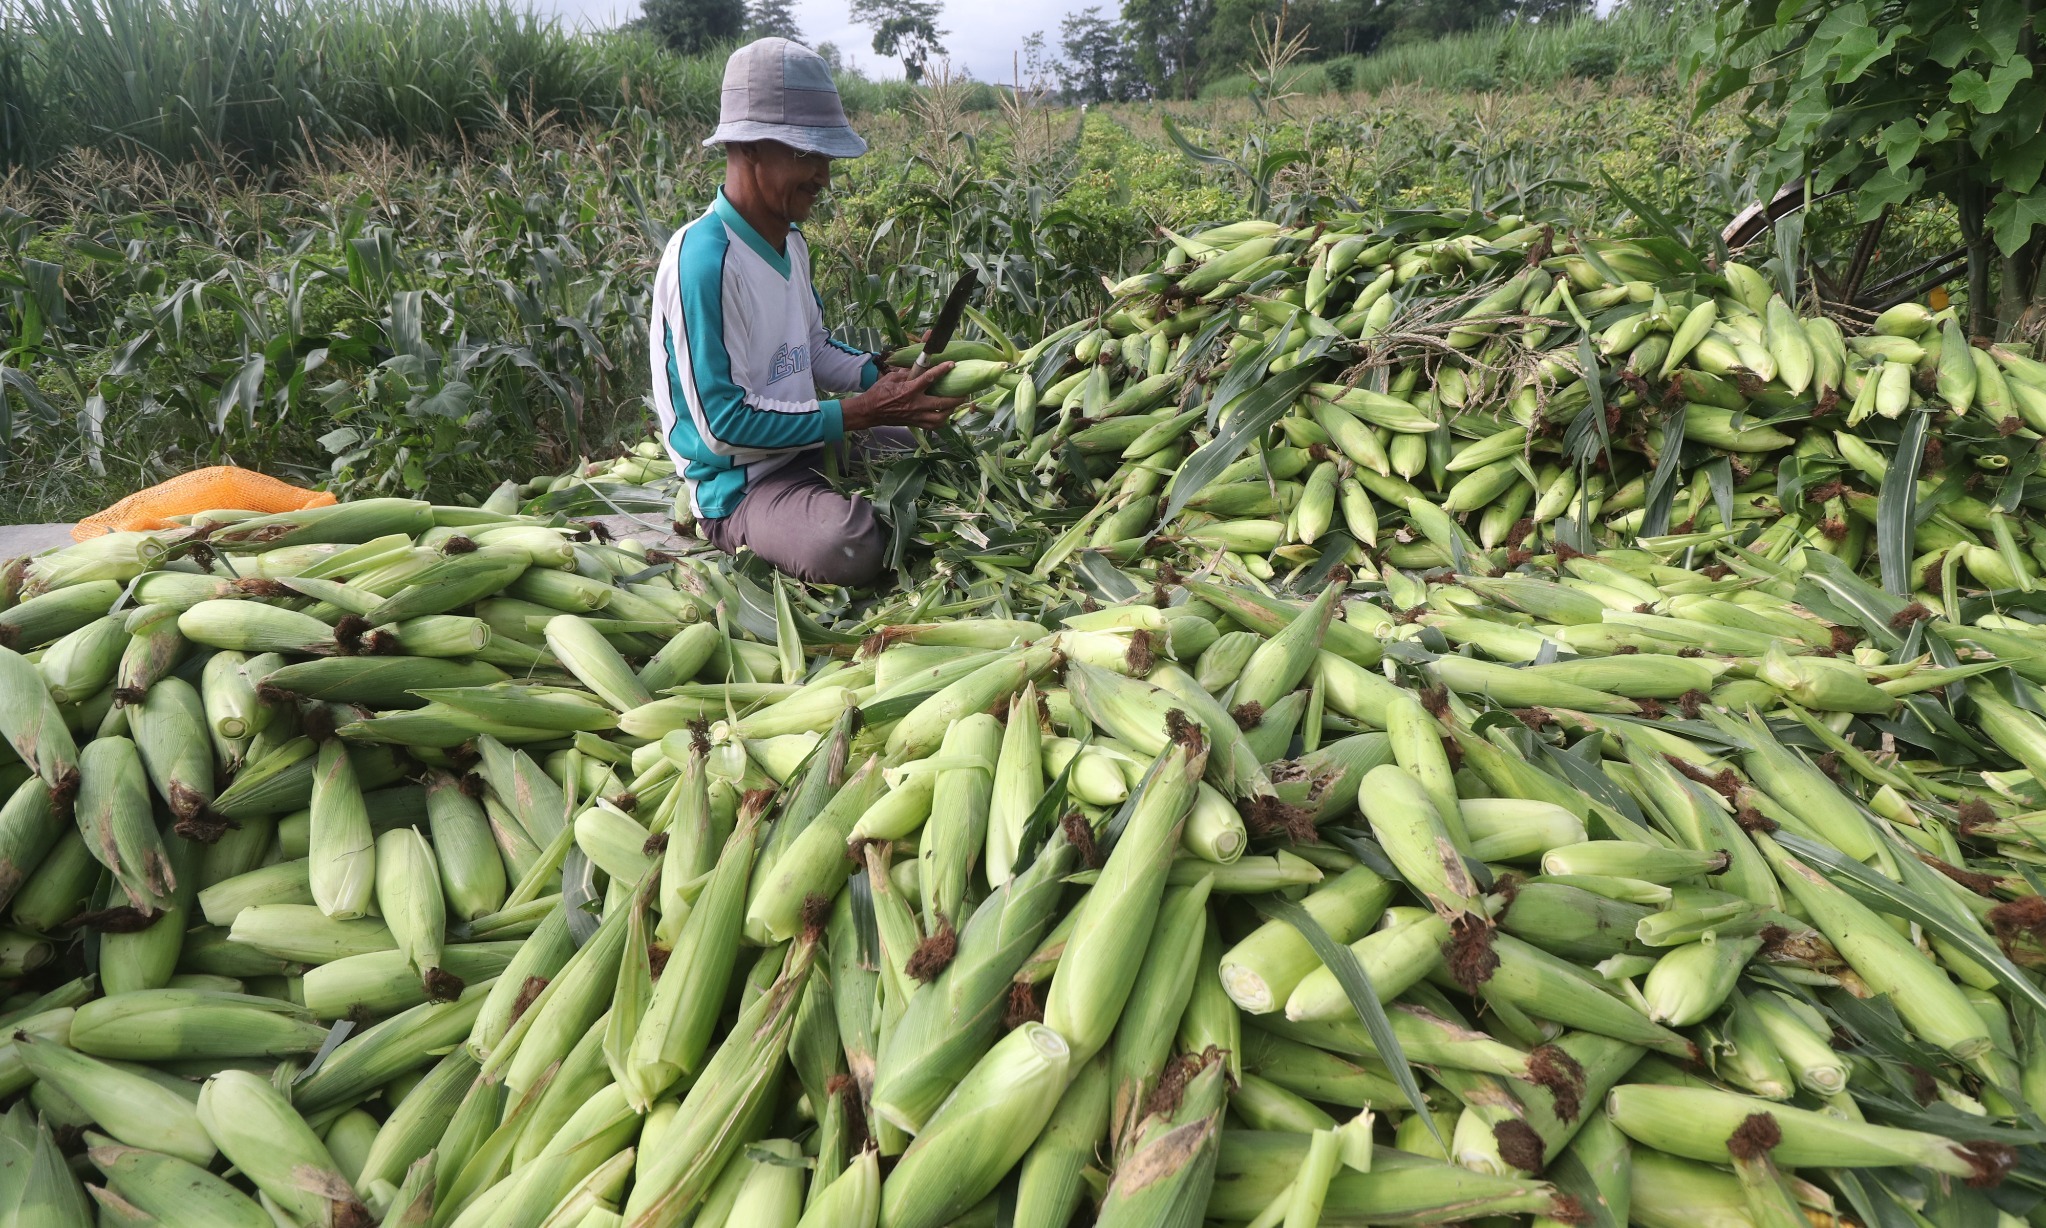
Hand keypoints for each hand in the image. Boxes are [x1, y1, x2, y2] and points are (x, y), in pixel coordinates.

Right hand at [841, 361, 967, 431]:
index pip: (929, 378)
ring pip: (940, 418)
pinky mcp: (915, 424)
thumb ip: (907, 373)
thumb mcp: (892, 377)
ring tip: (957, 404)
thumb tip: (920, 368)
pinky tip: (946, 415)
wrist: (870, 412)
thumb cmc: (879, 392)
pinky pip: (933, 425)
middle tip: (965, 393)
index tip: (952, 364)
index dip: (942, 370)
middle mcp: (915, 405)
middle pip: (942, 402)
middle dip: (956, 398)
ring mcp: (916, 416)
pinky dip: (942, 421)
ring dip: (951, 411)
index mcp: (909, 390)